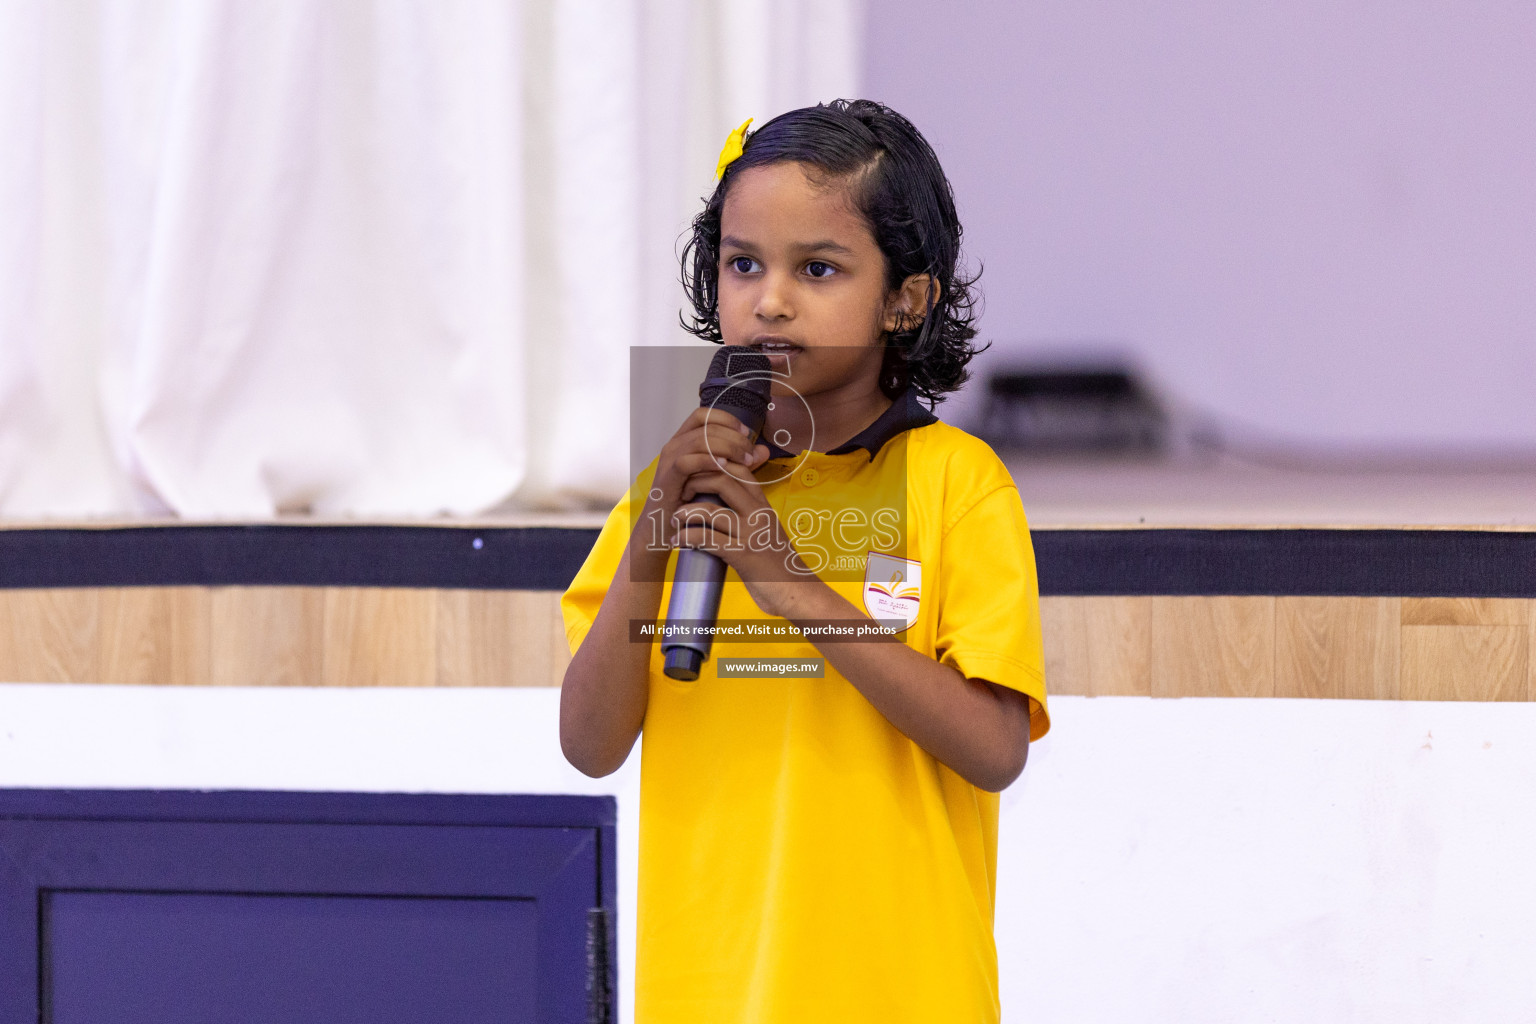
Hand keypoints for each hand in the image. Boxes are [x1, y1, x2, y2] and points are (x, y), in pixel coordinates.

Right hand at [639, 405, 768, 559]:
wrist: (665, 527)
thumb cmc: (692, 502)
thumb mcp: (719, 477)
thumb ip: (740, 462)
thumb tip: (764, 450)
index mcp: (684, 440)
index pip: (705, 415)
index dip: (728, 420)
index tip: (747, 434)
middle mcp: (675, 445)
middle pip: (707, 427)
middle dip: (734, 437)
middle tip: (751, 454)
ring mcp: (669, 460)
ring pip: (700, 440)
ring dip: (727, 448)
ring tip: (745, 461)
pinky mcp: (667, 478)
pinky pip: (687, 462)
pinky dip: (708, 462)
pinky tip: (725, 468)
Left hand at [668, 444, 822, 620]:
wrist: (795, 591)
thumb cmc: (777, 563)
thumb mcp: (766, 530)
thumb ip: (748, 514)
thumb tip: (720, 503)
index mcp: (763, 505)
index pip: (738, 469)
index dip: (713, 464)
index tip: (694, 475)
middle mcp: (759, 514)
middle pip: (722, 480)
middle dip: (695, 482)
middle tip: (680, 494)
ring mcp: (751, 534)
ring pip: (711, 510)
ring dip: (685, 512)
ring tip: (673, 518)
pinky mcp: (743, 556)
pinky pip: (708, 539)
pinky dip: (687, 537)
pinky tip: (677, 541)